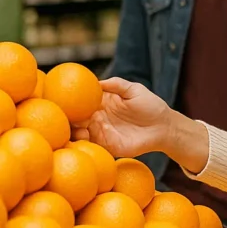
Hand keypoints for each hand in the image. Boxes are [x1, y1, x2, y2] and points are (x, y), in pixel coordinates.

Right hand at [74, 77, 210, 172]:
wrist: (164, 127)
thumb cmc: (151, 106)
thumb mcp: (135, 90)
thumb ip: (117, 84)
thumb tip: (97, 82)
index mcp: (101, 103)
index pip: (81, 101)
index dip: (70, 101)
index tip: (62, 100)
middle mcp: (97, 117)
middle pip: (75, 117)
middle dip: (67, 117)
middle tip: (65, 116)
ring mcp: (100, 132)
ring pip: (79, 132)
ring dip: (73, 131)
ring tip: (78, 128)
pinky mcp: (106, 145)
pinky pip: (90, 145)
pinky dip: (82, 143)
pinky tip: (82, 138)